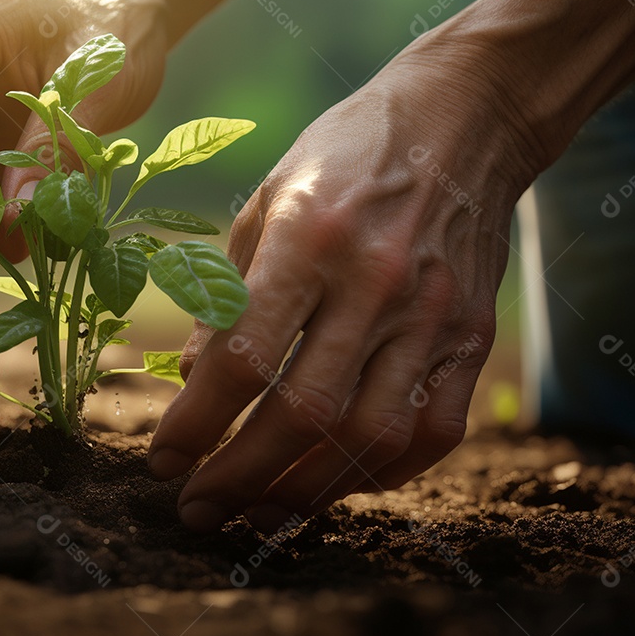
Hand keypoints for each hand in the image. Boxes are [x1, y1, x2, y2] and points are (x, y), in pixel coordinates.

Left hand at [148, 47, 539, 532]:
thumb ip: (229, 289)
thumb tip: (194, 379)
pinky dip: (380, 475)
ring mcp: (433, 314)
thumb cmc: (345, 154)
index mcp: (308, 236)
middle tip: (196, 510)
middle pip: (304, 414)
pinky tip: (332, 485)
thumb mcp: (266, 197)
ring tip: (254, 516)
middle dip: (238, 477)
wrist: (461, 119)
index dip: (196, 423)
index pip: (244, 357)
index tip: (161, 461)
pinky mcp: (473, 336)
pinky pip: (433, 433)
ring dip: (303, 493)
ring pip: (369, 439)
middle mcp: (375, 281)